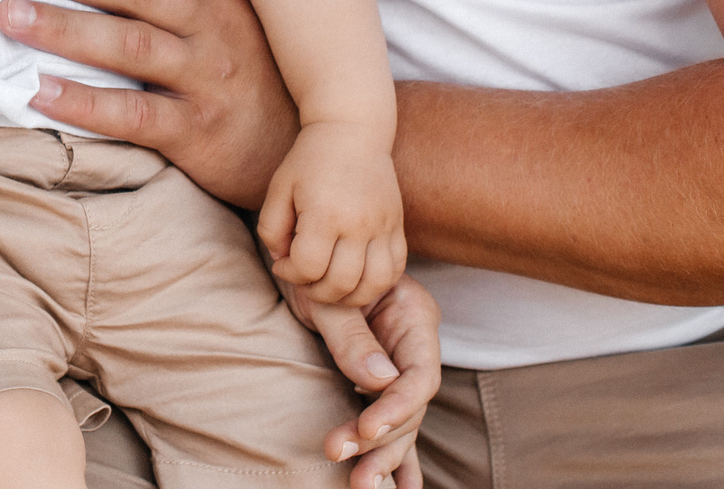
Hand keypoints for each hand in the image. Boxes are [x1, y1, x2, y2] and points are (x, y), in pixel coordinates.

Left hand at [0, 0, 296, 207]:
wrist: (306, 153)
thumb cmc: (246, 75)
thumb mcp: (225, 19)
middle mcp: (212, 29)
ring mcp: (206, 80)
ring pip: (132, 46)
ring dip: (66, 29)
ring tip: (8, 16)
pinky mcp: (197, 134)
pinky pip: (135, 116)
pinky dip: (84, 104)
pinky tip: (37, 92)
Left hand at [260, 123, 405, 308]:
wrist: (352, 131)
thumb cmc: (309, 160)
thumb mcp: (278, 188)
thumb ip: (271, 229)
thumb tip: (283, 261)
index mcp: (325, 213)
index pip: (309, 268)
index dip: (290, 274)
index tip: (284, 263)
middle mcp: (359, 224)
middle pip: (341, 284)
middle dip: (316, 292)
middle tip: (305, 278)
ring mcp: (383, 227)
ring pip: (373, 285)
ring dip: (349, 296)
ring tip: (331, 284)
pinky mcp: (398, 227)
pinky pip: (395, 271)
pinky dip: (377, 284)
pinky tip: (357, 276)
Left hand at [296, 277, 439, 488]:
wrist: (303, 258)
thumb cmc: (312, 271)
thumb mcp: (326, 297)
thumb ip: (352, 336)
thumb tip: (380, 382)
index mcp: (413, 317)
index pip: (420, 375)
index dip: (397, 407)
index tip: (365, 427)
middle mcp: (414, 348)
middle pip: (411, 406)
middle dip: (380, 438)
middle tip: (338, 453)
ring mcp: (401, 369)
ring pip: (403, 422)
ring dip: (383, 456)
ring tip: (360, 485)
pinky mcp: (382, 387)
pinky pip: (396, 425)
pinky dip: (396, 458)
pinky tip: (400, 488)